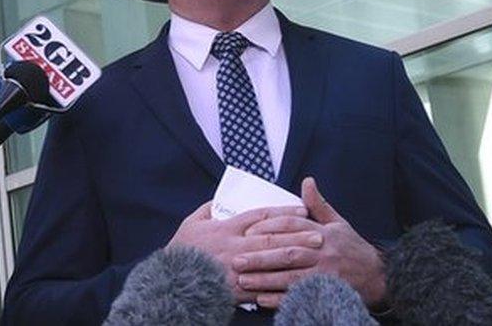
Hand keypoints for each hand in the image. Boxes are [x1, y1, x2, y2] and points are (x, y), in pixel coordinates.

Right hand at [167, 202, 319, 302]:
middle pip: (273, 237)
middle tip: (320, 234)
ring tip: (315, 254)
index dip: (284, 212)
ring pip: (273, 260)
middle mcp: (236, 246)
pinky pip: (263, 286)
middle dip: (298, 235)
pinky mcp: (237, 289)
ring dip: (296, 256)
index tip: (303, 210)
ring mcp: (238, 268)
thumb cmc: (181, 251)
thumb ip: (207, 210)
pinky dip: (281, 285)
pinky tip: (298, 284)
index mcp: (227, 228)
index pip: (261, 216)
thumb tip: (219, 201)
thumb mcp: (191, 224)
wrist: (171, 281)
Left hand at [232, 177, 386, 308]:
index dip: (270, 227)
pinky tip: (261, 299)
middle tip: (236, 259)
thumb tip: (307, 181)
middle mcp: (322, 252)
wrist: (378, 277)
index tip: (248, 231)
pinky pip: (299, 296)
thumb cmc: (352, 248)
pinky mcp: (325, 292)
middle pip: (287, 252)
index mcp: (323, 233)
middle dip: (260, 256)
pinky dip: (280, 299)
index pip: (293, 225)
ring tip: (243, 280)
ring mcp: (324, 274)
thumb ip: (318, 205)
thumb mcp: (338, 223)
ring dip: (265, 279)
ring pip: (290, 276)